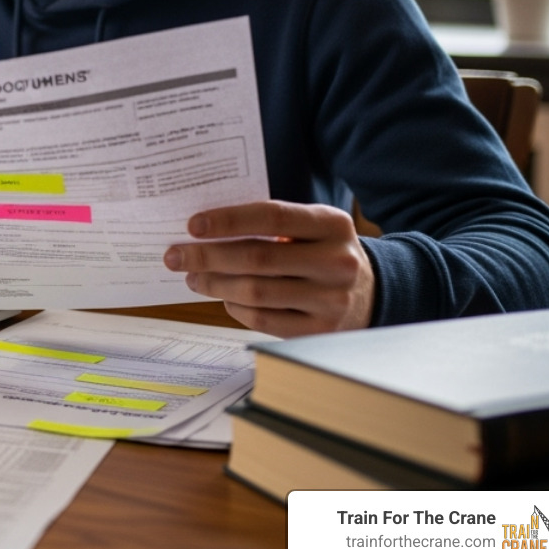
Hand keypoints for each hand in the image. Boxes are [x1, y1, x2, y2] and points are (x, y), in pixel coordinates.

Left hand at [162, 201, 373, 336]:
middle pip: (257, 258)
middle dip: (208, 256)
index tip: (193, 225)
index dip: (228, 220)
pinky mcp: (319, 331)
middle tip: (176, 255)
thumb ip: (270, 223)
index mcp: (332, 225)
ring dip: (214, 283)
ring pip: (255, 292)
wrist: (373, 293)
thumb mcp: (312, 227)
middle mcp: (337, 262)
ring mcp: (331, 300)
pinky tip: (224, 296)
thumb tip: (205, 229)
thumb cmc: (323, 252)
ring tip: (192, 276)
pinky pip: (262, 319)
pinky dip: (235, 307)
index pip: (272, 217)